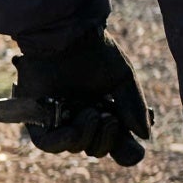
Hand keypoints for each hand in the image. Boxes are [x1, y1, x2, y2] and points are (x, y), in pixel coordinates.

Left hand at [0, 30, 150, 165]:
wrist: (67, 33)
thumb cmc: (96, 50)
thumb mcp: (123, 78)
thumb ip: (134, 106)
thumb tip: (145, 136)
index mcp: (103, 110)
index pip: (116, 142)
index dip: (126, 149)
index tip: (136, 146)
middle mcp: (81, 117)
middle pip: (95, 148)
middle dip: (107, 139)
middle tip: (110, 119)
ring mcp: (59, 119)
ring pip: (75, 147)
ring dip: (88, 135)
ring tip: (92, 112)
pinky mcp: (36, 117)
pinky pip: (48, 143)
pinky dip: (63, 141)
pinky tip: (73, 132)